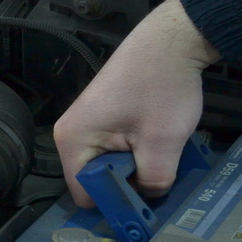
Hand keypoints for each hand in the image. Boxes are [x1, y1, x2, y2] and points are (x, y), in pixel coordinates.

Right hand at [54, 0, 219, 205]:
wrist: (172, 40)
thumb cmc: (161, 86)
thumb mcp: (162, 141)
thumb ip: (153, 181)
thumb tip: (150, 195)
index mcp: (72, 141)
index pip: (85, 195)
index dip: (115, 201)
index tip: (144, 193)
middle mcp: (70, 134)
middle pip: (95, 181)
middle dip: (127, 181)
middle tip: (157, 167)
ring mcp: (86, 124)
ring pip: (108, 165)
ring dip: (135, 165)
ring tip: (159, 147)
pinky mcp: (102, 118)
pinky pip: (114, 149)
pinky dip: (136, 150)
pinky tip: (155, 136)